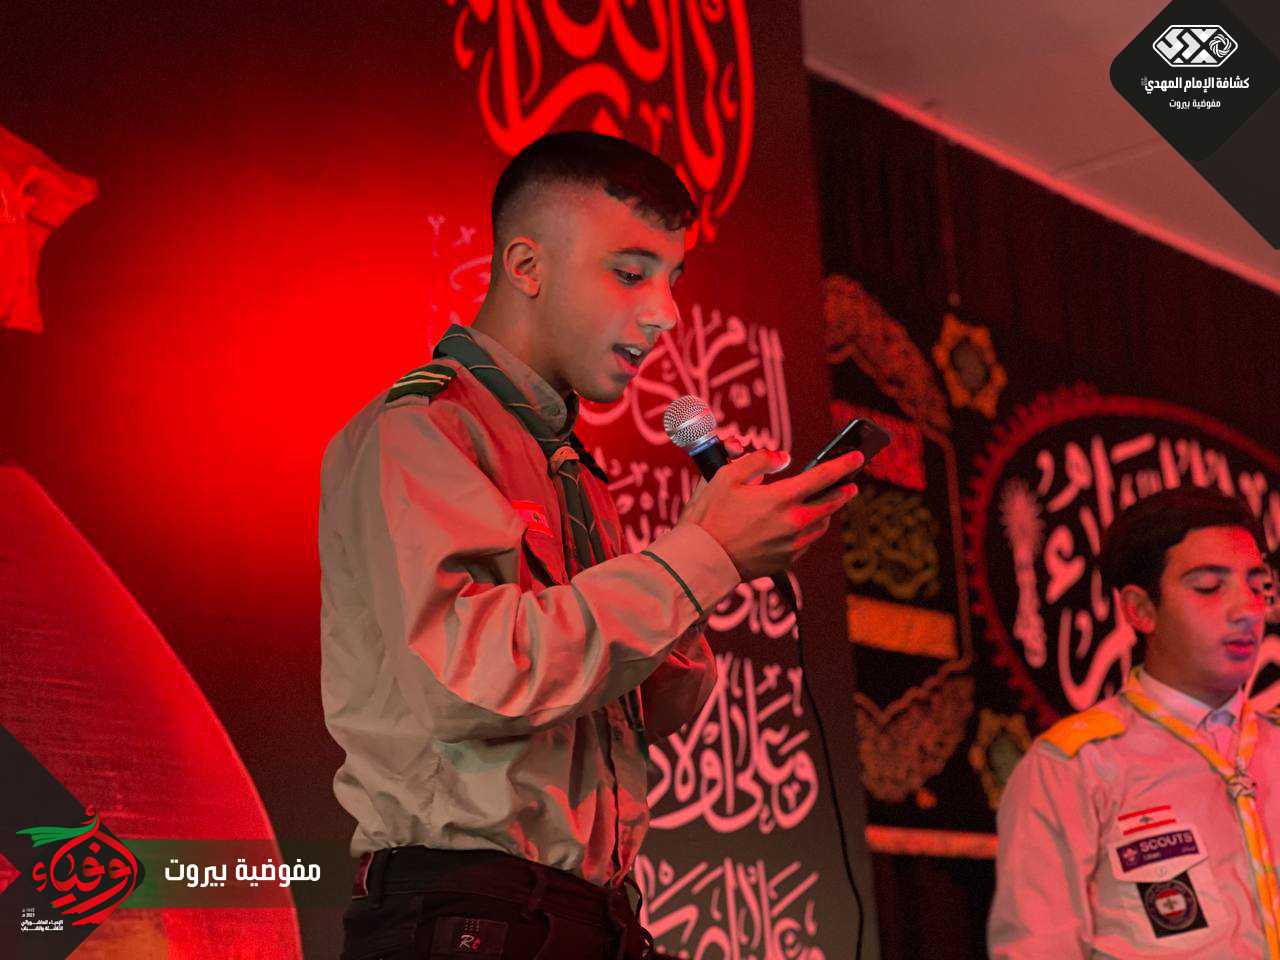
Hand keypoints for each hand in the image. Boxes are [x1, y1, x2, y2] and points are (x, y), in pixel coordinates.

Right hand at [678, 447, 862, 580]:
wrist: (702, 560)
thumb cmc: (710, 515)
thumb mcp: (727, 475)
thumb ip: (759, 460)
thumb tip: (783, 458)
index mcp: (782, 498)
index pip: (823, 476)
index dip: (844, 464)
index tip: (858, 457)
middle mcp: (794, 522)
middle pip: (831, 503)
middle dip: (844, 490)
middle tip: (850, 484)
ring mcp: (792, 545)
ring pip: (822, 524)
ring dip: (827, 512)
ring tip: (825, 504)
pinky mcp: (787, 562)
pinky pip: (807, 542)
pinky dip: (810, 530)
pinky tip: (802, 526)